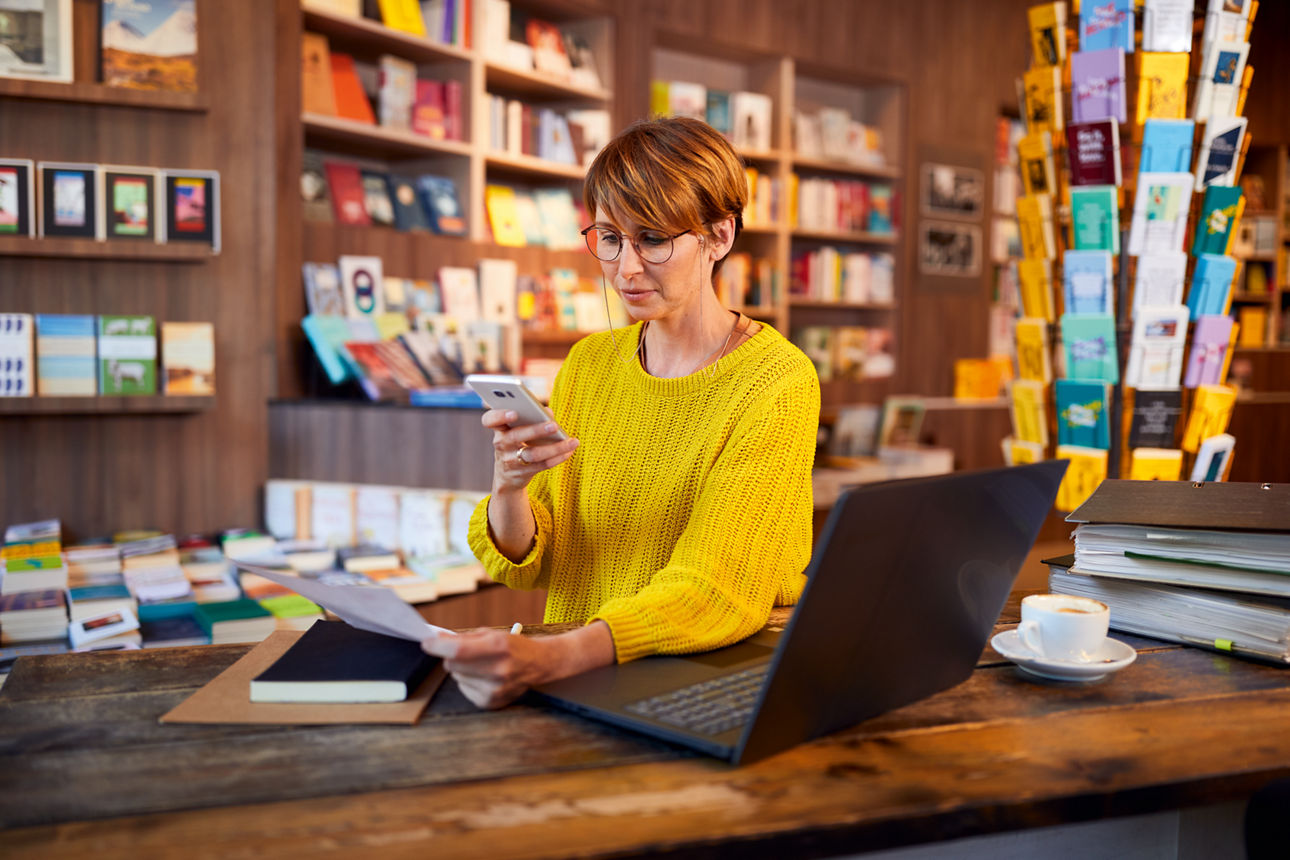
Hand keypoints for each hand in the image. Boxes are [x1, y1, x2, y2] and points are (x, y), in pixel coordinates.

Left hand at [421, 621, 614, 709]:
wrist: (541, 664)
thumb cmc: (513, 645)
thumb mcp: (491, 634)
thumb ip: (463, 638)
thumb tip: (435, 641)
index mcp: (498, 646)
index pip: (457, 650)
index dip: (437, 646)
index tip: (426, 643)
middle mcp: (498, 669)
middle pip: (452, 665)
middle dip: (451, 656)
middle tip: (463, 652)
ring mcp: (495, 689)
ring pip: (457, 677)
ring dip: (462, 670)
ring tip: (481, 665)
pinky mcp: (492, 702)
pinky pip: (464, 690)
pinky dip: (469, 682)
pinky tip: (485, 677)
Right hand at [482, 408, 579, 492]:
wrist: (508, 475)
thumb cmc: (516, 443)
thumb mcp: (518, 430)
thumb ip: (531, 416)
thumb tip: (548, 412)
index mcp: (499, 429)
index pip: (490, 420)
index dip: (499, 416)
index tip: (514, 413)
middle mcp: (501, 444)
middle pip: (516, 436)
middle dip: (536, 430)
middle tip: (554, 425)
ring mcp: (511, 460)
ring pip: (534, 454)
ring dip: (555, 448)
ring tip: (572, 441)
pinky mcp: (523, 473)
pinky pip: (542, 465)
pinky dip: (558, 457)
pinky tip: (569, 451)